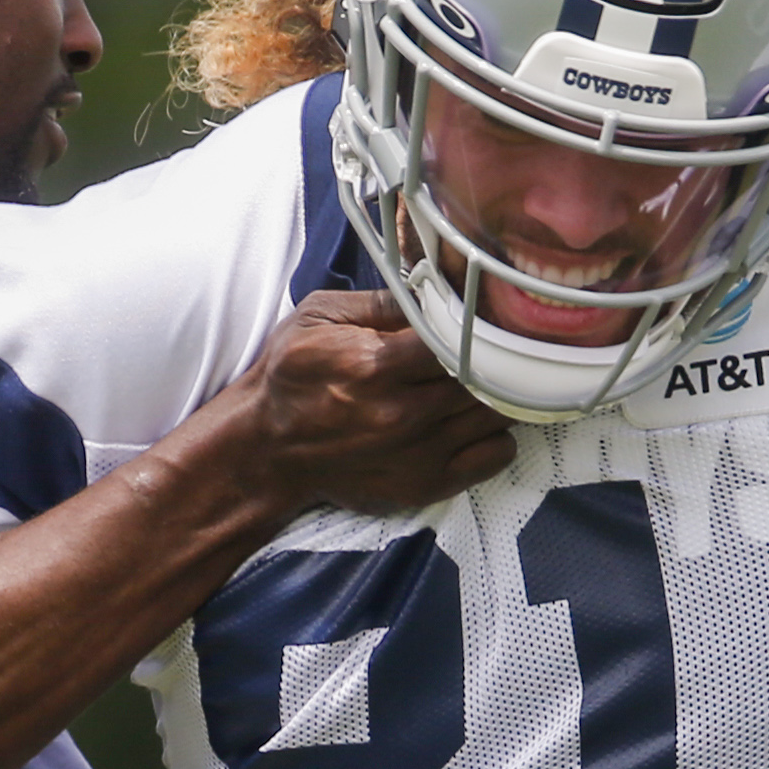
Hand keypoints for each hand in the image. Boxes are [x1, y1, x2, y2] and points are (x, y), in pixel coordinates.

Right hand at [207, 292, 515, 518]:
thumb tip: (432, 284)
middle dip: (496, 358)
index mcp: (376, 365)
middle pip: (487, 378)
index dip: (479, 323)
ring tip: (485, 382)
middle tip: (495, 347)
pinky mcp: (426, 485)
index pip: (460, 338)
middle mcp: (403, 413)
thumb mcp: (318, 317)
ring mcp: (418, 454)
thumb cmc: (291, 377)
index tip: (483, 316)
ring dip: (501, 395)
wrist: (267, 449)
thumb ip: (380, 301)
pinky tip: (476, 421)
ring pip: (499, 415)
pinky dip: (497, 436)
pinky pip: (496, 456)